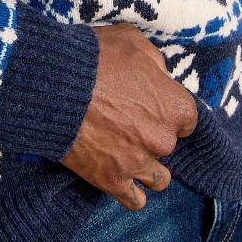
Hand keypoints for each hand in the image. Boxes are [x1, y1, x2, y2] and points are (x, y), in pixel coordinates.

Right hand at [60, 22, 198, 208]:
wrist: (54, 85)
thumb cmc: (94, 59)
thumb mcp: (131, 40)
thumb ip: (154, 61)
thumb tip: (160, 75)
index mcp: (175, 106)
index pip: (188, 118)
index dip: (167, 110)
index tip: (150, 106)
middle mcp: (164, 139)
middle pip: (168, 144)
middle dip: (152, 135)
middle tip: (126, 122)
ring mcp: (139, 163)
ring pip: (158, 178)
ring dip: (146, 167)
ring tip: (126, 153)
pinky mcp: (113, 181)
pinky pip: (135, 201)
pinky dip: (131, 193)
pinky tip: (122, 179)